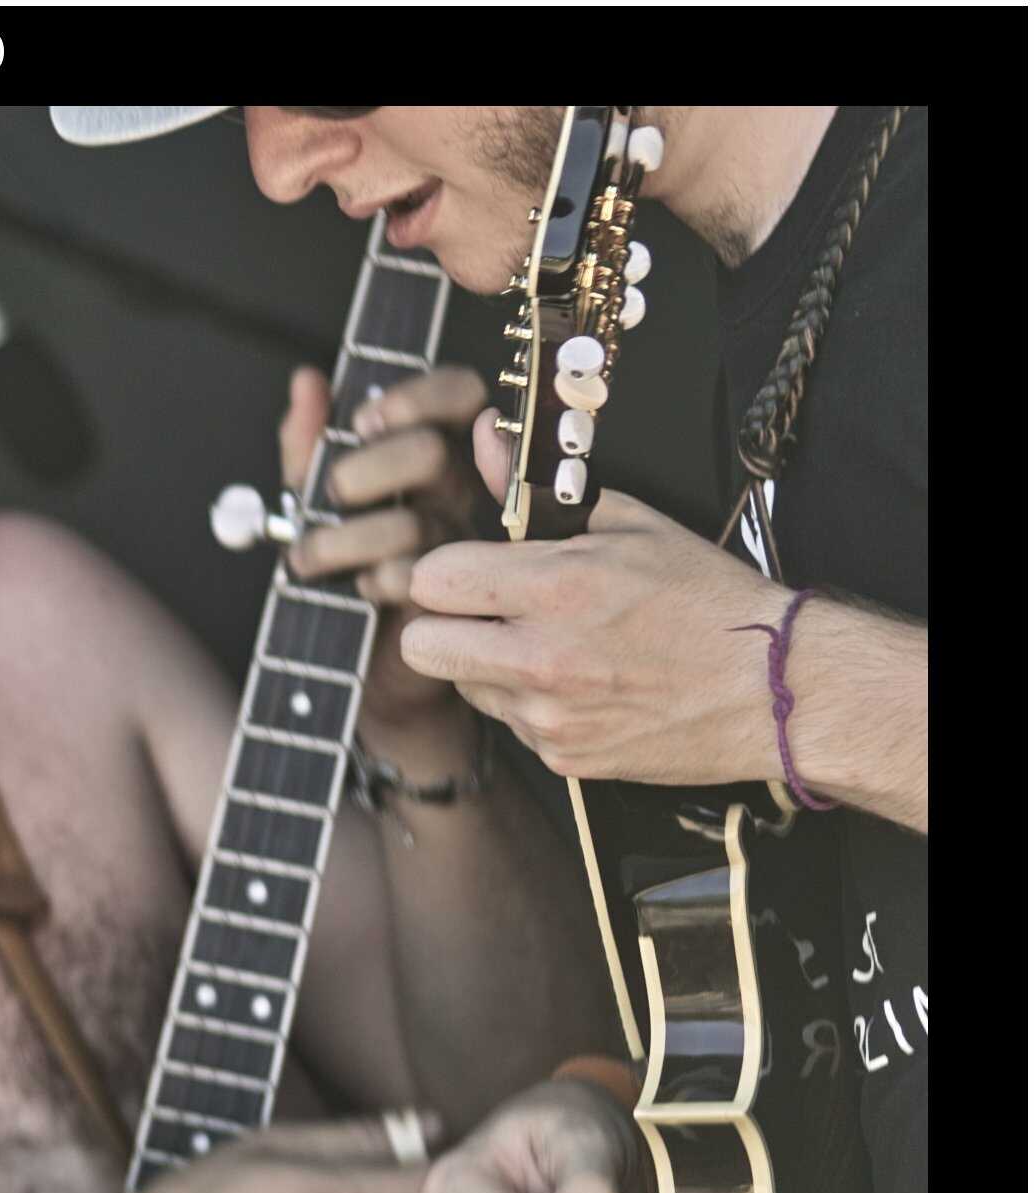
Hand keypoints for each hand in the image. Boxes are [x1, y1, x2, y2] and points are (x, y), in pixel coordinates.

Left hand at [276, 366, 491, 728]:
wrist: (370, 673)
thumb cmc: (350, 577)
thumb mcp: (317, 506)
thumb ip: (310, 449)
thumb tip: (307, 383)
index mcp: (441, 460)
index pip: (460, 396)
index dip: (419, 396)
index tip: (367, 418)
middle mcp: (465, 500)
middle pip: (430, 454)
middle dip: (365, 469)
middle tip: (330, 496)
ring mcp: (472, 555)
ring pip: (414, 524)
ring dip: (342, 539)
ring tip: (305, 559)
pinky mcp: (463, 608)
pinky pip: (417, 582)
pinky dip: (372, 582)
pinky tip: (356, 592)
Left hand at [397, 422, 795, 784]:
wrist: (774, 688)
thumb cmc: (705, 599)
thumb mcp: (628, 524)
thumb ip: (535, 488)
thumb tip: (482, 435)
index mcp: (557, 587)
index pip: (429, 580)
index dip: (438, 573)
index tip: (463, 573)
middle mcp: (542, 656)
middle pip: (418, 646)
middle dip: (439, 626)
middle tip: (478, 615)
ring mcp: (549, 714)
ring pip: (462, 687)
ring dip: (486, 665)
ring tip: (546, 646)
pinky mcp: (562, 757)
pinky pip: (510, 723)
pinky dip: (529, 703)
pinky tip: (577, 684)